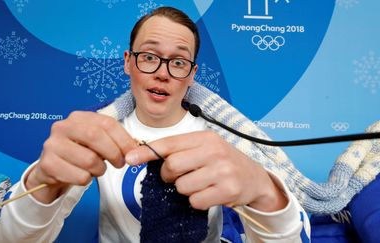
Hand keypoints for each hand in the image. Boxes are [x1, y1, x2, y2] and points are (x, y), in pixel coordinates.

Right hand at [26, 111, 136, 202]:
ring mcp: (52, 144)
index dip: (123, 139)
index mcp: (78, 118)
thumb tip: (135, 150)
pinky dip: (86, 180)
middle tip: (119, 164)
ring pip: (89, 160)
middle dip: (113, 153)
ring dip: (99, 170)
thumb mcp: (97, 143)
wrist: (52, 171)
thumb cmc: (80, 155)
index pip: (106, 123)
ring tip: (95, 170)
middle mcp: (63, 127)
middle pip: (95, 136)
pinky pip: (79, 176)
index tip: (133, 152)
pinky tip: (80, 175)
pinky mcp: (47, 164)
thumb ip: (115, 142)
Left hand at [125, 131, 286, 211]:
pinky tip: (208, 194)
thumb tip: (142, 154)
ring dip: (185, 190)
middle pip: (172, 166)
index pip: (169, 143)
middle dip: (168, 176)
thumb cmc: (223, 162)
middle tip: (177, 177)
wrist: (255, 179)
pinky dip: (197, 201)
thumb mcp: (205, 148)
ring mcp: (222, 171)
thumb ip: (179, 149)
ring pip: (182, 186)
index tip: (130, 159)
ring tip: (200, 184)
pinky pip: (195, 201)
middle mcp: (214, 151)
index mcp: (205, 138)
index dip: (146, 152)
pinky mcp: (227, 190)